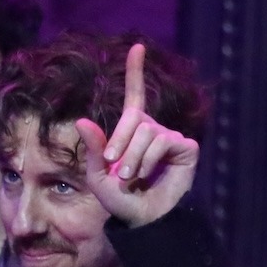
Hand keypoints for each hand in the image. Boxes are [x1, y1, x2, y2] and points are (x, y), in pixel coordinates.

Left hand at [74, 43, 198, 226]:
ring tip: (131, 177)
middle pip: (134, 118)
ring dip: (134, 157)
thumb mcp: (98, 176)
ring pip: (147, 131)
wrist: (144, 220)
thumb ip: (93, 149)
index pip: (135, 95)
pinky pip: (163, 141)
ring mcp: (170, 136)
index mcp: (132, 130)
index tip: (137, 46)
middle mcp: (153, 128)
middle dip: (120, 143)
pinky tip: (148, 175)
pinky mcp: (185, 148)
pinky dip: (150, 159)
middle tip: (116, 169)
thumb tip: (82, 120)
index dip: (136, 71)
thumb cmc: (121, 199)